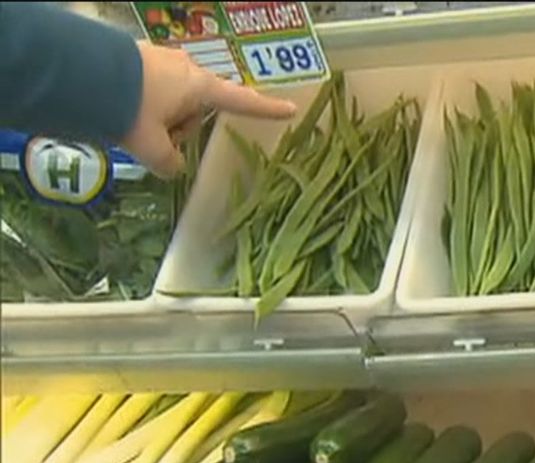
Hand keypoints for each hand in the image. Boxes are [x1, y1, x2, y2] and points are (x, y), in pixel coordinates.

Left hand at [122, 41, 297, 177]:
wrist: (81, 72)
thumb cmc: (128, 108)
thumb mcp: (150, 145)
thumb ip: (168, 161)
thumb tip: (174, 168)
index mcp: (199, 87)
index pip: (242, 102)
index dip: (266, 110)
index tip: (290, 109)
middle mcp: (186, 70)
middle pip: (198, 107)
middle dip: (181, 127)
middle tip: (157, 141)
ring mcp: (162, 60)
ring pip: (173, 99)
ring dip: (158, 118)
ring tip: (132, 127)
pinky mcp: (138, 58)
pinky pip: (152, 88)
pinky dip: (142, 104)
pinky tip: (122, 111)